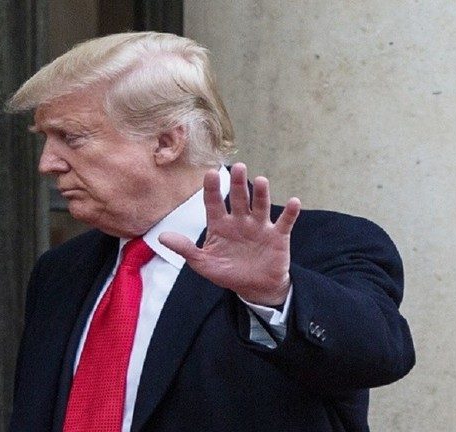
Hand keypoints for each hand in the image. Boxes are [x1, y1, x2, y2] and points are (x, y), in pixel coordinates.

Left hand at [159, 163, 301, 305]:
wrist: (255, 288)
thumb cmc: (228, 273)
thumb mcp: (203, 264)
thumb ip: (185, 249)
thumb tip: (161, 237)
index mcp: (220, 225)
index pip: (213, 203)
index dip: (211, 189)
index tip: (209, 173)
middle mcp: (240, 220)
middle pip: (238, 198)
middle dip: (238, 184)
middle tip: (238, 167)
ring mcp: (259, 226)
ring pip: (260, 206)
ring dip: (261, 194)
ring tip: (261, 180)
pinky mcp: (277, 236)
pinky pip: (285, 222)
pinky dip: (290, 212)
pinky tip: (294, 201)